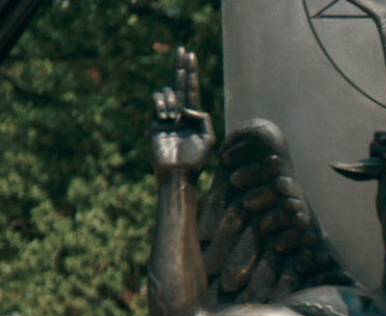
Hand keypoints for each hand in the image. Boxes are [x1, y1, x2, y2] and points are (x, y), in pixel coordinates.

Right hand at [151, 48, 213, 174]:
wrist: (178, 173)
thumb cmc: (196, 161)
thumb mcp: (209, 140)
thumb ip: (205, 120)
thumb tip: (195, 108)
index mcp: (194, 116)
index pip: (192, 89)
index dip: (191, 72)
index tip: (190, 55)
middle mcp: (180, 114)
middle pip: (179, 84)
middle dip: (182, 67)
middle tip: (182, 50)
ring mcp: (166, 117)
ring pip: (167, 94)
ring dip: (171, 102)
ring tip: (173, 118)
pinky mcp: (155, 122)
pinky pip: (158, 103)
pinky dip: (162, 106)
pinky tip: (166, 118)